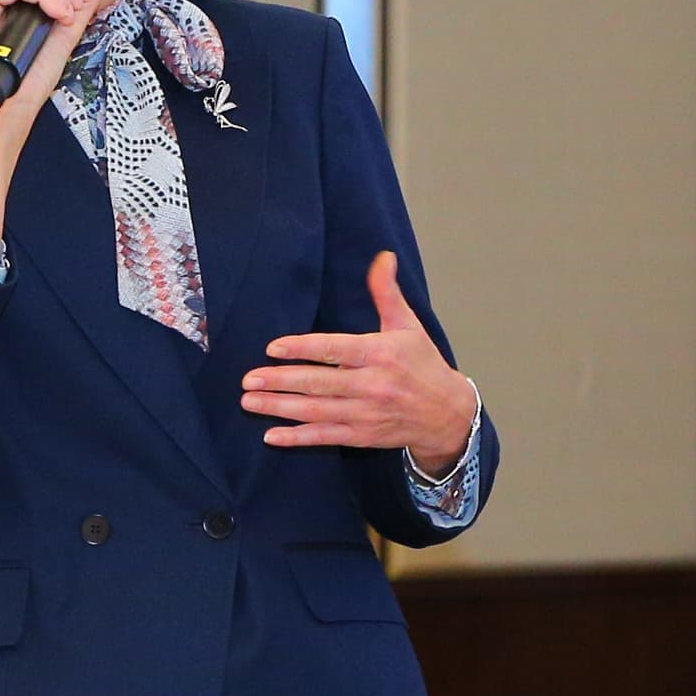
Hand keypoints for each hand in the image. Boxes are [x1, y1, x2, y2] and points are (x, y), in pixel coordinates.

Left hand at [244, 252, 478, 471]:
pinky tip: (272, 435)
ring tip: (249, 401)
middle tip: (248, 378)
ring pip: (317, 411)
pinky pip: (325, 437)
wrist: (447, 414)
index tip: (273, 348)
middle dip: (281, 381)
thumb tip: (383, 256)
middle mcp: (372, 385)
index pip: (336, 350)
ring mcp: (366, 414)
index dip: (303, 348)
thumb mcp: (408, 325)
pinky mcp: (363, 436)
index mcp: (381, 354)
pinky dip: (298, 438)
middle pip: (319, 383)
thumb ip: (387, 293)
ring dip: (280, 407)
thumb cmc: (423, 364)